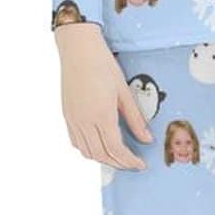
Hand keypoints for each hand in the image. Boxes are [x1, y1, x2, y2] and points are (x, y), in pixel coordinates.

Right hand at [54, 22, 153, 169]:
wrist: (78, 49)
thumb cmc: (103, 65)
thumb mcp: (124, 92)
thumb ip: (135, 119)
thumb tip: (147, 139)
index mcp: (101, 115)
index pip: (116, 150)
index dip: (129, 161)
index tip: (140, 165)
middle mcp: (84, 122)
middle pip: (101, 155)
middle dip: (118, 163)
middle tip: (132, 164)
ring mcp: (73, 120)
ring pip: (87, 152)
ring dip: (103, 159)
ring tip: (118, 157)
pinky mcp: (67, 116)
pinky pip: (76, 142)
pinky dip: (89, 150)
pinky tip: (100, 146)